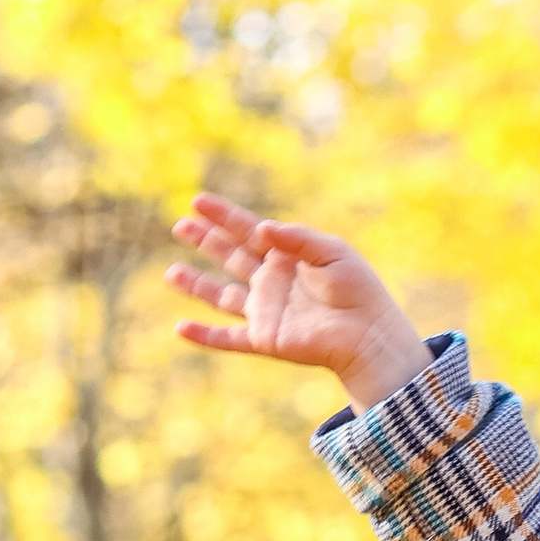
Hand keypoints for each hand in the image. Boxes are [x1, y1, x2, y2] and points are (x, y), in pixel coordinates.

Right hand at [167, 192, 427, 413]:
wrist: (368, 334)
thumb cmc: (358, 290)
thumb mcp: (331, 251)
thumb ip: (296, 237)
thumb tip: (260, 229)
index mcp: (286, 256)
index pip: (247, 231)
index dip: (223, 216)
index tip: (198, 201)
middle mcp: (272, 282)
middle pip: (230, 257)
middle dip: (206, 241)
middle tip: (180, 225)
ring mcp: (266, 311)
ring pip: (222, 296)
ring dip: (196, 285)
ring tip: (171, 273)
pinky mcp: (266, 339)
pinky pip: (229, 339)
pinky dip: (205, 336)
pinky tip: (180, 328)